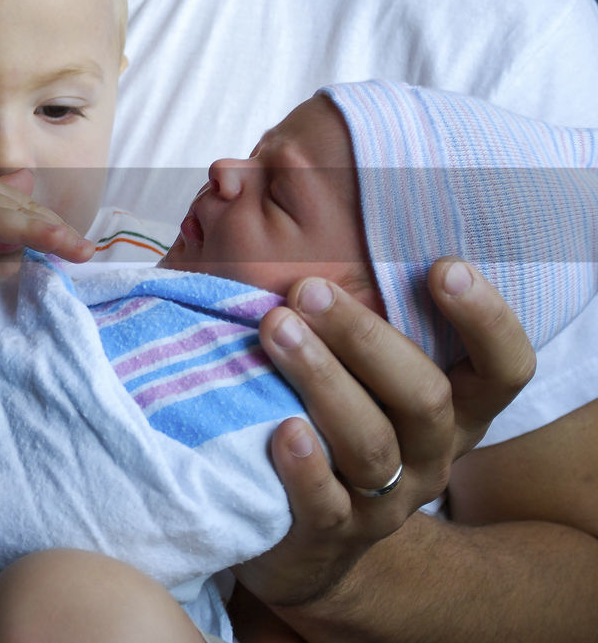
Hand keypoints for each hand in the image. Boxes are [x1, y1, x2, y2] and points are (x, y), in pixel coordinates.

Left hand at [233, 257, 534, 607]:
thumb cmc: (332, 426)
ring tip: (275, 329)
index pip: (504, 369)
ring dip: (323, 380)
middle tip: (307, 289)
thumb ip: (360, 326)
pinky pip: (326, 505)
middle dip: (365, 337)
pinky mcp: (331, 533)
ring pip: (371, 444)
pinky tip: (282, 428)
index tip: (443, 267)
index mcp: (455, 411)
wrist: (304, 539)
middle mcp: (432, 456)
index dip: (485, 321)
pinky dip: (305, 467)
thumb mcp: (365, 380)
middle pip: (424, 398)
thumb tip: (310, 239)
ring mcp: (386, 502)